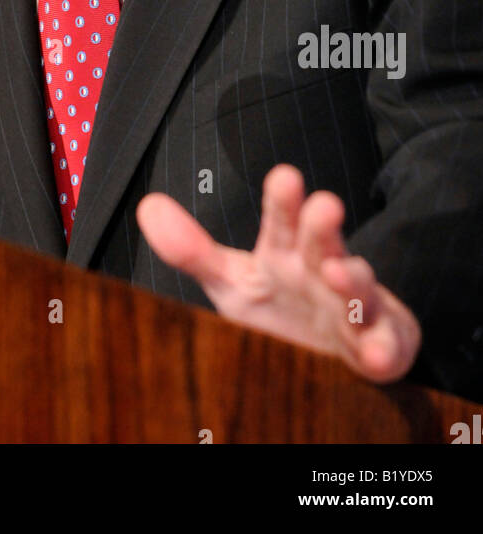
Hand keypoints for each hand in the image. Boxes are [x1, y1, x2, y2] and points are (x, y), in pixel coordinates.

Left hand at [136, 164, 421, 382]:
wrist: (332, 356)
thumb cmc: (280, 309)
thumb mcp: (231, 281)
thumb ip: (191, 249)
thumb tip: (147, 206)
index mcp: (286, 253)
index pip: (283, 220)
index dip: (284, 200)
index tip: (284, 177)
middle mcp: (322, 271)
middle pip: (324, 242)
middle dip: (324, 225)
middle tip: (323, 205)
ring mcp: (353, 307)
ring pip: (360, 288)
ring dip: (354, 279)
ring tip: (339, 273)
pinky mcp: (378, 345)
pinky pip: (385, 347)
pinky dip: (384, 348)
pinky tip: (376, 351)